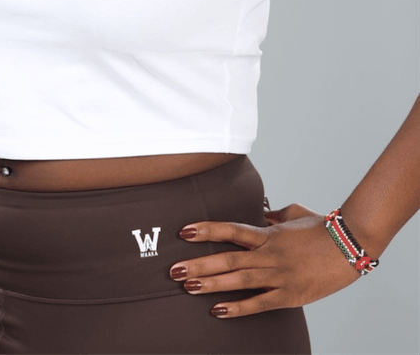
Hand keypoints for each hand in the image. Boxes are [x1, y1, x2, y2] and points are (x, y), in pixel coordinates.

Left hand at [169, 203, 361, 316]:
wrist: (351, 245)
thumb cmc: (322, 226)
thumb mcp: (293, 213)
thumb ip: (272, 215)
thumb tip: (259, 214)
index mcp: (267, 233)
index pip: (230, 230)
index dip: (207, 230)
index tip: (184, 231)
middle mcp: (268, 254)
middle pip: (227, 259)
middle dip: (198, 264)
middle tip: (173, 270)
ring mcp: (278, 275)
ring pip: (238, 281)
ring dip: (211, 285)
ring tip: (188, 287)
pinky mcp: (289, 295)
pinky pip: (259, 303)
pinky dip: (238, 308)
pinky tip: (218, 311)